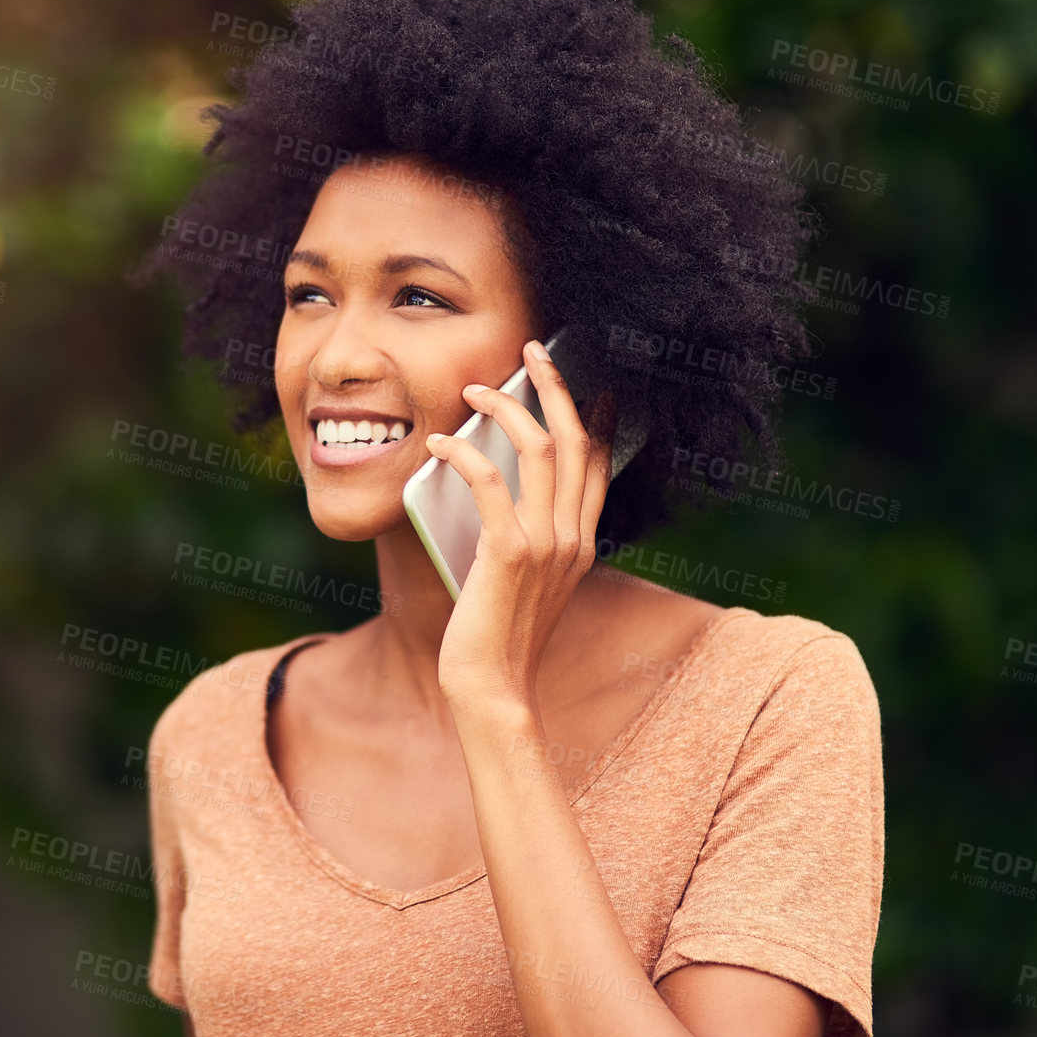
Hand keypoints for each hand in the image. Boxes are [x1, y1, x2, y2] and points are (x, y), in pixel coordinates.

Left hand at [424, 338, 616, 707]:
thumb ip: (519, 538)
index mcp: (581, 544)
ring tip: (474, 388)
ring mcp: (546, 543)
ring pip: (539, 448)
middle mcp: (573, 537)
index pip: (599, 467)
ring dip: (505, 406)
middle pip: (575, 441)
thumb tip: (489, 491)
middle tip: (533, 351)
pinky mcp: (508, 551)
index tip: (594, 387)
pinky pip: (488, 479)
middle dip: (554, 386)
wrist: (492, 686)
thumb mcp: (520, 581)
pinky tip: (437, 441)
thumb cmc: (494, 637)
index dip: (598, 420)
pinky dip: (462, 450)